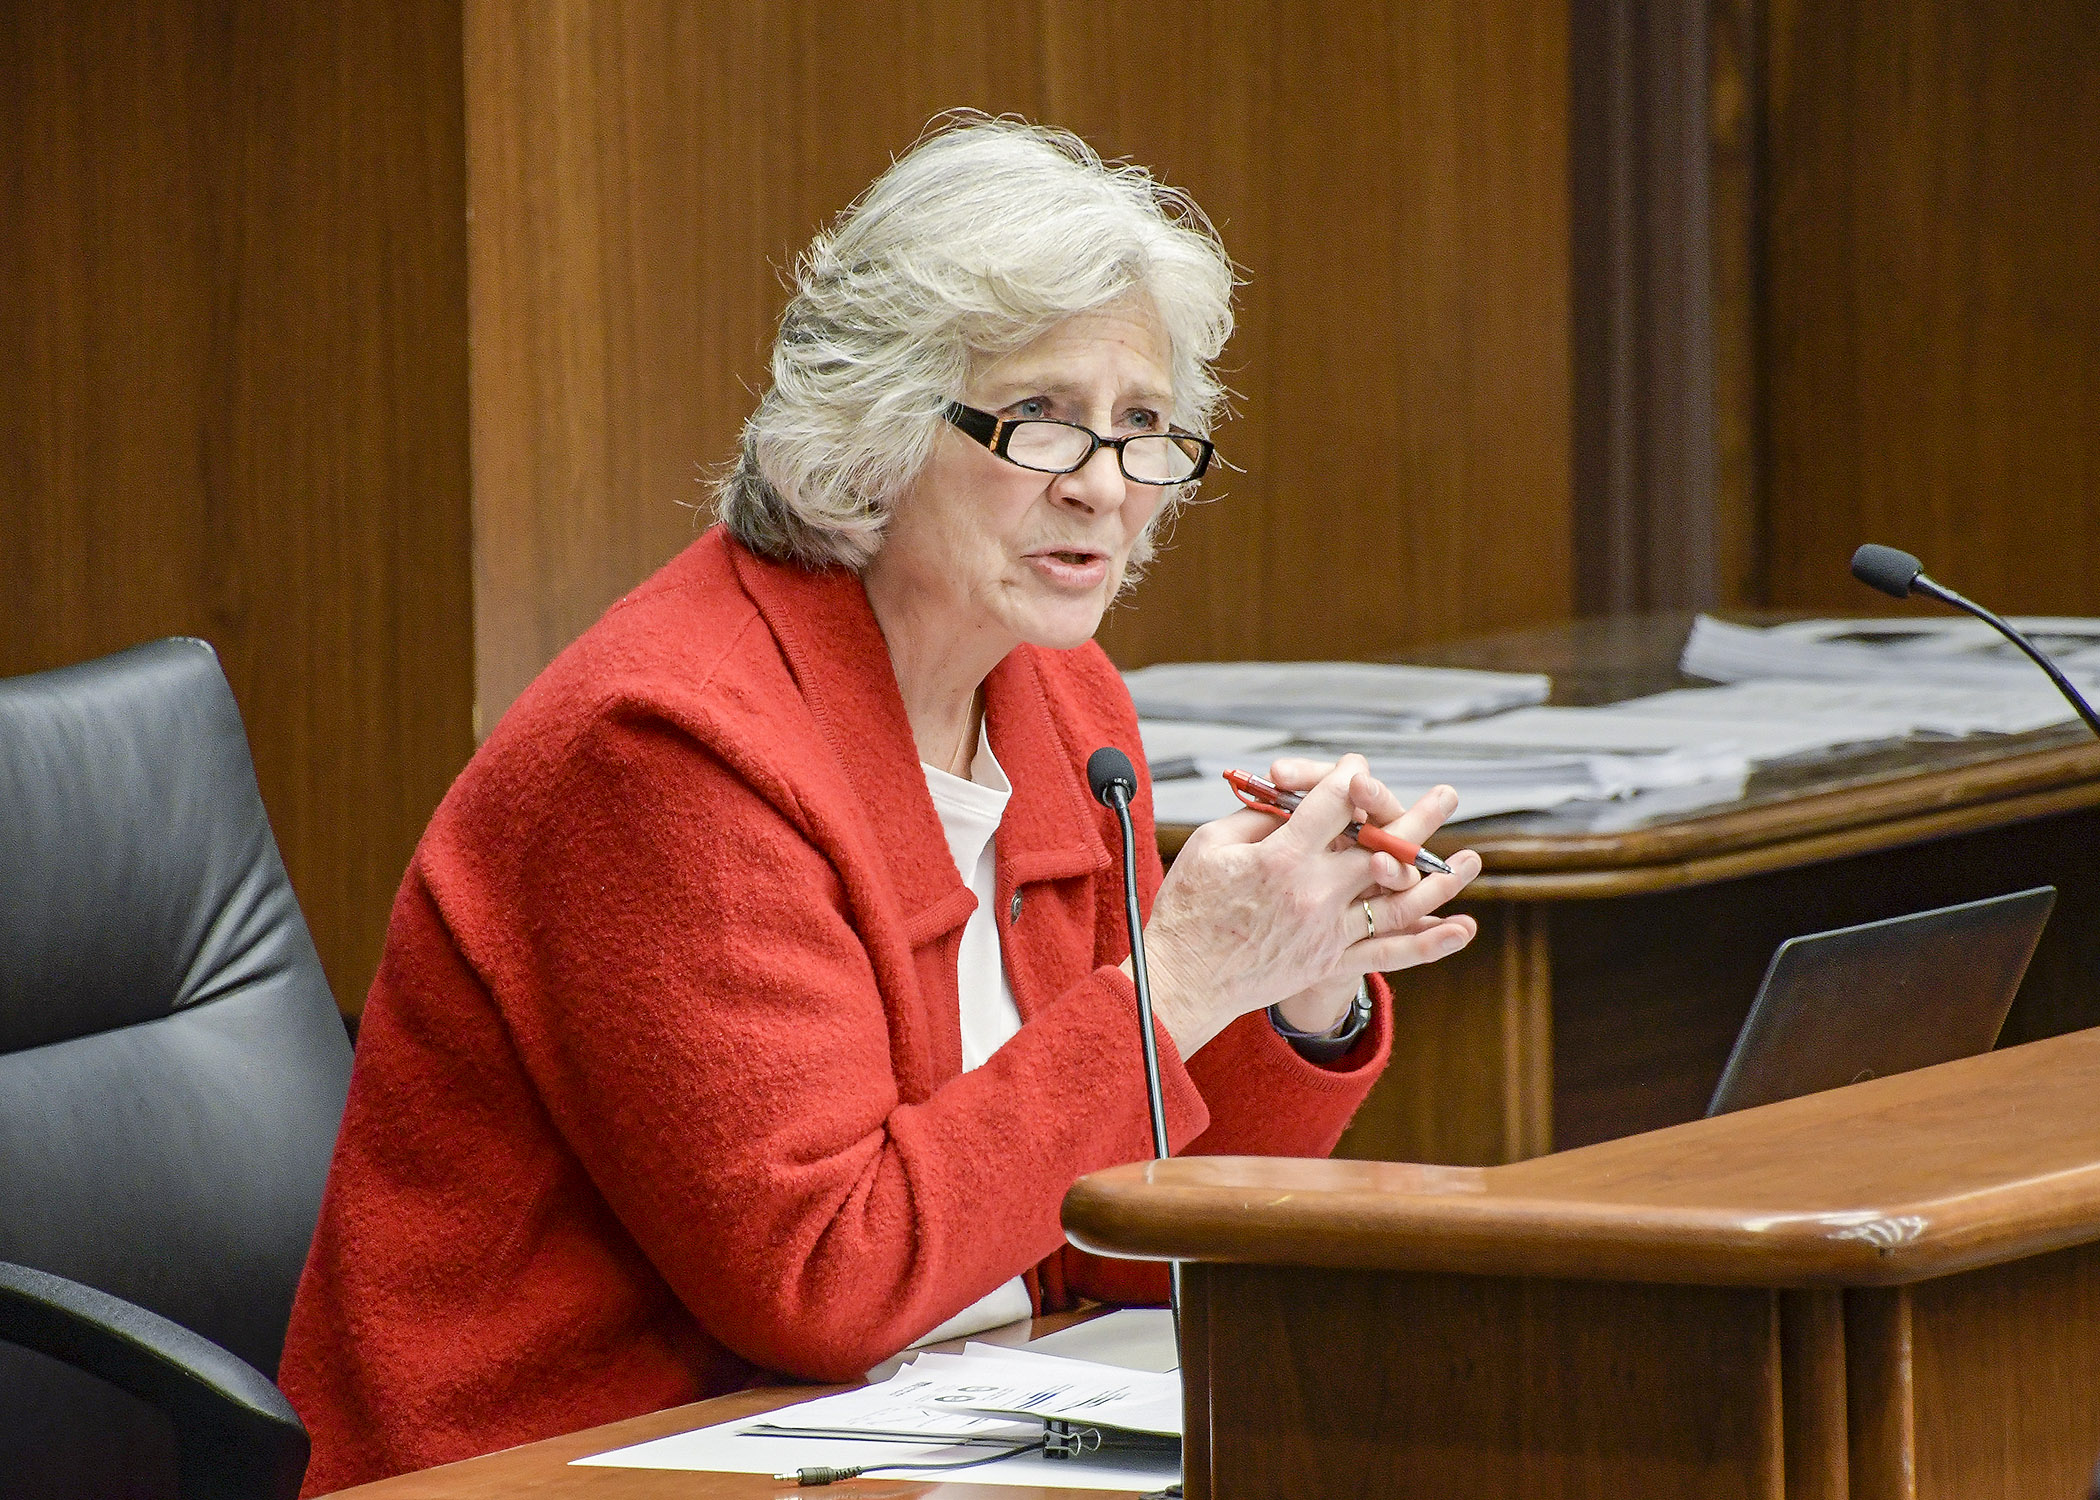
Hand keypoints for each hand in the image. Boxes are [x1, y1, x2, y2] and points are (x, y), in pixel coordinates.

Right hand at [1135, 755, 1480, 1055]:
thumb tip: (1295, 803)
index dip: (1348, 778)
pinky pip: (1388, 952)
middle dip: (1415, 816)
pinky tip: (1461, 928)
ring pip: (1396, 899)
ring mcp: (1326, 932)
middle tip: (1449, 795)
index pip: (1331, 804)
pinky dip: (1427, 943)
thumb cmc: (1189, 909)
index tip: (1357, 768)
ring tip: (1472, 857)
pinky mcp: (1328, 960)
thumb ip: (1256, 820)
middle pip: (1378, 846)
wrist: (1183, 981)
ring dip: (1437, 876)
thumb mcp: (1210, 847)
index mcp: (1281, 859)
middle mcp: (1313, 895)